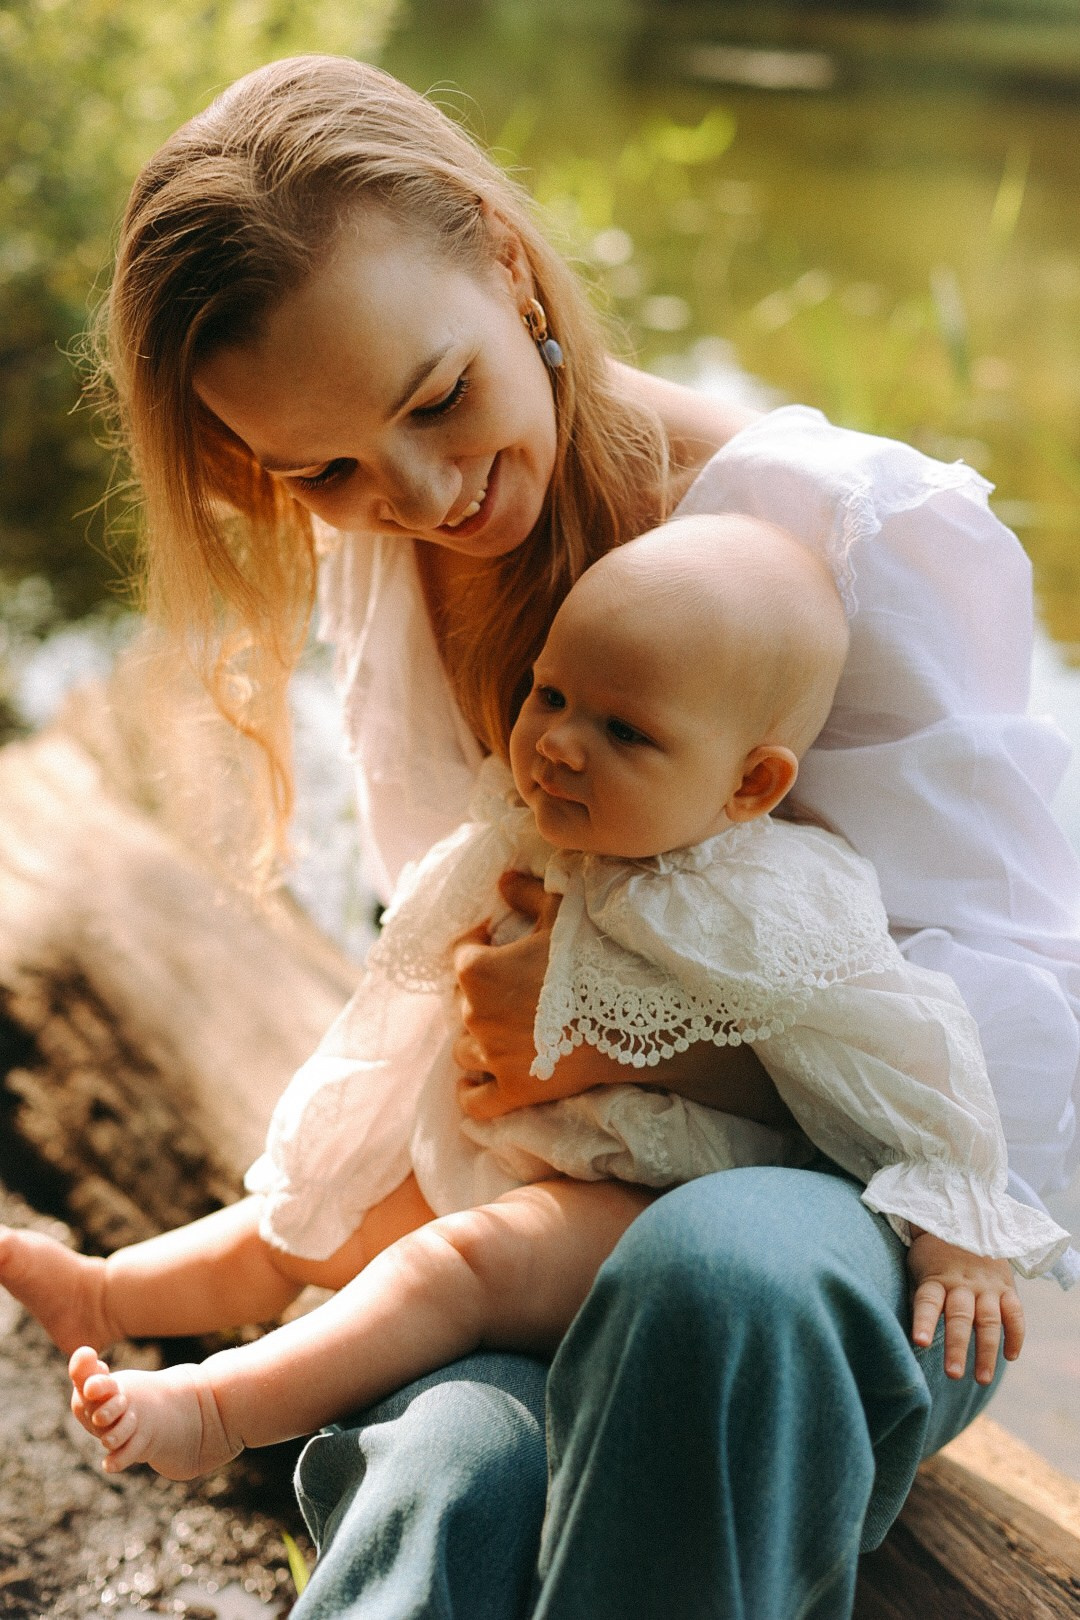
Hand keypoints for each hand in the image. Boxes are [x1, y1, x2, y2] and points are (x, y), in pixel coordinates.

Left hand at [452, 871, 793, 1125]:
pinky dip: (473, 1091)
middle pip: (463, 1003)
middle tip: (516, 985)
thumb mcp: (564, 912)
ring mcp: (493, 1058)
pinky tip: (479, 1081)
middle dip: (483, 993)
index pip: (461, 954)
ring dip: (480, 1039)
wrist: (638, 1014)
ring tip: (507, 1029)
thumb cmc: (599, 956)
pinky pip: (475, 1100)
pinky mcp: (515, 1092)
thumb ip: (527, 894)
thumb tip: (503, 880)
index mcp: (477, 970)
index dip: (481, 945)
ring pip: (465, 1049)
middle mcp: (474, 1016)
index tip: (500, 942)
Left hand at [907, 1230, 1024, 1384]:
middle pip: (960, 1317)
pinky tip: (1010, 1356)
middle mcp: (962, 1284)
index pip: (928, 1302)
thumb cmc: (934, 1256)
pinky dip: (1015, 1334)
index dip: (924, 1321)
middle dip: (957, 1347)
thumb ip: (919, 1297)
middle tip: (953, 1375)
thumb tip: (909, 1330)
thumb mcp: (919, 1268)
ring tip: (982, 1379)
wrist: (965, 1221)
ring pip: (988, 1320)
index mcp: (936, 1278)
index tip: (920, 1342)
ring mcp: (986, 1286)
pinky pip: (1015, 1312)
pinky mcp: (1006, 1287)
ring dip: (987, 1351)